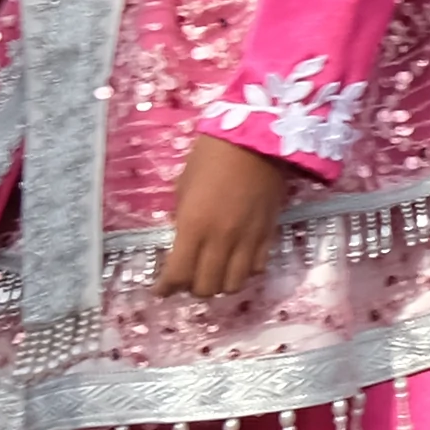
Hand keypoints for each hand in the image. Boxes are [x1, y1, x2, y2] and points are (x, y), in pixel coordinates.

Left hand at [159, 135, 293, 299]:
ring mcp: (248, 240)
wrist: (258, 139)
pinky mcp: (268, 235)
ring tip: (214, 272)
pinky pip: (256, 268)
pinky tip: (237, 262)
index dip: (166, 288)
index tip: (161, 289)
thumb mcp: (184, 186)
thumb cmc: (212, 155)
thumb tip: (183, 240)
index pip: (178, 275)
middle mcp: (221, 240)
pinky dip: (243, 272)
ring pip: (233, 286)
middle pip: (206, 288)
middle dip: (192, 288)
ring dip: (219, 284)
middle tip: (187, 277)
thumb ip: (183, 219)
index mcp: (194, 226)